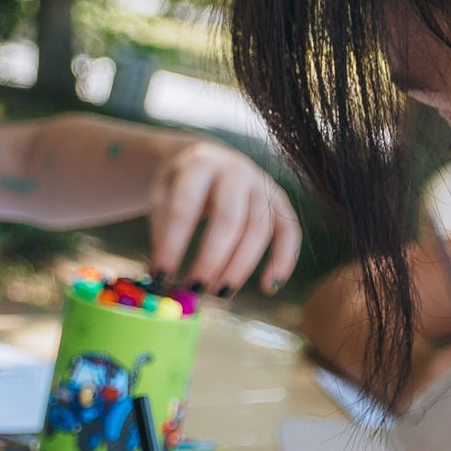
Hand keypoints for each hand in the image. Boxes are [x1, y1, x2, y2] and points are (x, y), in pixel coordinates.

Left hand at [145, 141, 300, 297]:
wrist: (210, 157)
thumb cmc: (182, 184)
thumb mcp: (162, 194)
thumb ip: (162, 229)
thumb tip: (163, 276)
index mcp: (200, 163)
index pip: (184, 209)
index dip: (172, 245)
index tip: (160, 277)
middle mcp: (235, 170)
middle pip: (228, 219)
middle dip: (212, 259)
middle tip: (195, 289)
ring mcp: (261, 184)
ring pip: (258, 229)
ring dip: (240, 266)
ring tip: (219, 293)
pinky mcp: (280, 200)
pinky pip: (289, 231)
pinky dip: (284, 260)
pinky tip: (269, 287)